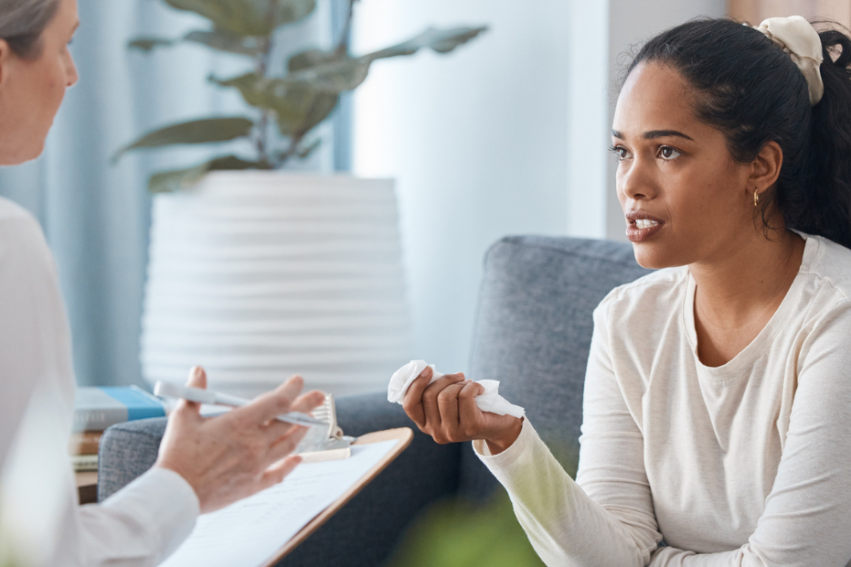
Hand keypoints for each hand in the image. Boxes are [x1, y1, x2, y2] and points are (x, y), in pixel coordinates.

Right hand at [155, 366, 325, 512]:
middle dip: (307, 406)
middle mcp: (254, 443)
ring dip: (301, 431)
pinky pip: (279, 473)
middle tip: (319, 396)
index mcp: (240, 423)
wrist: (176, 494)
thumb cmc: (177, 455)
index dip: (291, 389)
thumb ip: (195, 392)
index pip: (277, 401)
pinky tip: (297, 459)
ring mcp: (256, 465)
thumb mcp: (182, 418)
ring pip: (288, 445)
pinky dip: (290, 465)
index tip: (298, 381)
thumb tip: (198, 370)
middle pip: (289, 421)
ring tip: (309, 422)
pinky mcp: (253, 484)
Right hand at [402, 366, 522, 454]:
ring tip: (468, 385)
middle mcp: (436, 433)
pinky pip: (465, 396)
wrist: (500, 426)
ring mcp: (452, 432)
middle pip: (429, 395)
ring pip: (446, 395)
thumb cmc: (470, 407)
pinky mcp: (470, 427)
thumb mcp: (447, 401)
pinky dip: (473, 386)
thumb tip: (424, 370)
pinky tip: (480, 390)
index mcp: (426, 425)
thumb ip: (434, 391)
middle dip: (445, 379)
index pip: (410, 405)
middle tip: (459, 377)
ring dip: (459, 384)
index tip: (428, 369)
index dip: (416, 384)